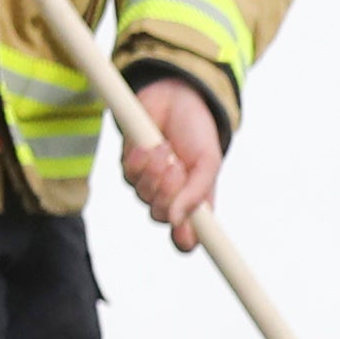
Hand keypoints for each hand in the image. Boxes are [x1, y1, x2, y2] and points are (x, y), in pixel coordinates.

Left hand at [122, 75, 225, 251]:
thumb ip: (198, 194)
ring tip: (165, 148)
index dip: (185, 240)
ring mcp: (149, 183)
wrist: (176, 97)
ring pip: (145, 196)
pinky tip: (151, 145)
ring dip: (155, 173)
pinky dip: (140, 161)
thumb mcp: (210, 162)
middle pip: (162, 217)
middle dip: (168, 192)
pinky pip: (129, 176)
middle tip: (178, 167)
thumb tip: (177, 221)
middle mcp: (172, 197)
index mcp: (196, 202)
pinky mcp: (131, 166)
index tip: (186, 235)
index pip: (188, 236)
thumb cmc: (197, 131)